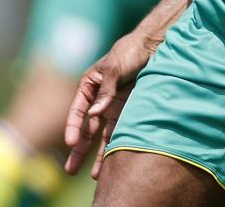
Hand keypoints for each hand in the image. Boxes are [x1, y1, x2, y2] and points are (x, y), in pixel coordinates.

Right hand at [63, 29, 158, 177]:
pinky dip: (115, 148)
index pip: (78, 110)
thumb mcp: (115, 67)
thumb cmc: (130, 51)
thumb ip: (106, 90)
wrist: (154, 46)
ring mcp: (113, 108)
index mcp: (89, 85)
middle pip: (86, 128)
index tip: (70, 143)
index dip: (73, 127)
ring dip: (98, 155)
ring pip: (102, 136)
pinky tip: (112, 165)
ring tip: (95, 177)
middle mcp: (99, 100)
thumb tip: (94, 114)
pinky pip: (119, 133)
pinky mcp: (128, 113)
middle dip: (79, 149)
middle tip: (70, 170)